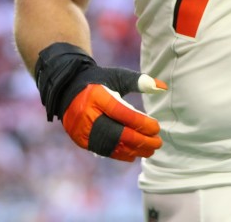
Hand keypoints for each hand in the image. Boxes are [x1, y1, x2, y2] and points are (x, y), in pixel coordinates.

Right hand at [35, 43, 167, 161]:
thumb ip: (140, 81)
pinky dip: (119, 153)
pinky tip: (134, 154)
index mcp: (96, 95)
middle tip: (158, 143)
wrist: (67, 88)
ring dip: (132, 150)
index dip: (141, 123)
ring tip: (149, 150)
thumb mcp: (117, 76)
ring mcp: (81, 129)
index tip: (156, 127)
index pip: (122, 113)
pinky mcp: (79, 139)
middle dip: (140, 141)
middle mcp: (87, 114)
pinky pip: (102, 150)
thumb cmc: (98, 81)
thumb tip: (163, 87)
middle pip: (117, 133)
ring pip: (110, 145)